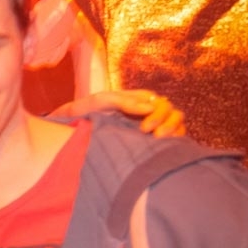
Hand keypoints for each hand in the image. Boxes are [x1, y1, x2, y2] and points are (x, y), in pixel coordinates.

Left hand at [60, 90, 185, 138]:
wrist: (72, 125)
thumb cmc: (85, 110)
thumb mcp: (101, 101)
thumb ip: (124, 101)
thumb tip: (151, 107)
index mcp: (139, 100)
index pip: (161, 103)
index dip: (159, 114)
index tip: (145, 128)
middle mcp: (147, 111)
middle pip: (173, 113)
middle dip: (168, 123)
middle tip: (154, 135)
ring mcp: (149, 125)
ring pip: (175, 124)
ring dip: (173, 130)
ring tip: (159, 141)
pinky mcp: (147, 139)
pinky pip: (170, 138)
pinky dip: (173, 141)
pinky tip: (164, 148)